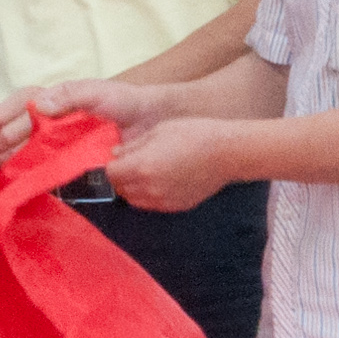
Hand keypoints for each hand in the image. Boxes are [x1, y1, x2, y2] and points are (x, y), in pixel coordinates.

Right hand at [0, 78, 164, 164]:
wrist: (151, 124)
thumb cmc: (123, 102)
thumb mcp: (95, 91)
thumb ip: (68, 95)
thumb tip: (37, 106)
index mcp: (50, 102)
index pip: (16, 105)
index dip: (2, 116)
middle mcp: (48, 124)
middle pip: (14, 133)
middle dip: (0, 144)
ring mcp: (56, 147)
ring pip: (22, 153)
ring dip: (8, 162)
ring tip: (0, 173)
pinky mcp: (67, 167)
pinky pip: (41, 171)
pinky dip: (26, 177)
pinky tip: (19, 183)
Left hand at [103, 115, 242, 212]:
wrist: (226, 152)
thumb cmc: (194, 134)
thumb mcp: (158, 131)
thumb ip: (133, 145)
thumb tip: (115, 154)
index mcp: (142, 166)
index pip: (111, 173)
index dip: (114, 164)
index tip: (123, 156)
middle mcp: (150, 188)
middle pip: (120, 189)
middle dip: (121, 177)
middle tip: (132, 163)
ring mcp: (164, 201)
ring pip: (134, 200)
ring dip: (133, 188)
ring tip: (146, 172)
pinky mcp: (176, 206)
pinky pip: (153, 205)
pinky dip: (149, 196)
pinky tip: (161, 181)